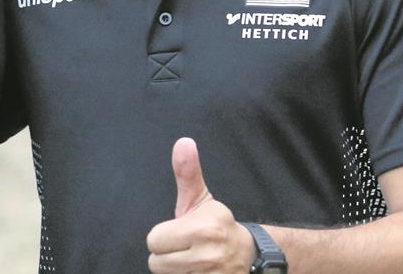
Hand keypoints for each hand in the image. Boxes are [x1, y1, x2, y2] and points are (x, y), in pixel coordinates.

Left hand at [147, 138, 255, 272]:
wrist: (249, 256)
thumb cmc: (216, 225)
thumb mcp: (201, 199)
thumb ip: (187, 173)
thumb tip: (183, 142)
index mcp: (203, 228)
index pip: (153, 240)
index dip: (163, 237)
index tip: (180, 233)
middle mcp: (209, 255)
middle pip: (156, 263)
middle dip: (167, 256)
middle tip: (184, 249)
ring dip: (175, 271)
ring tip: (191, 261)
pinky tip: (196, 271)